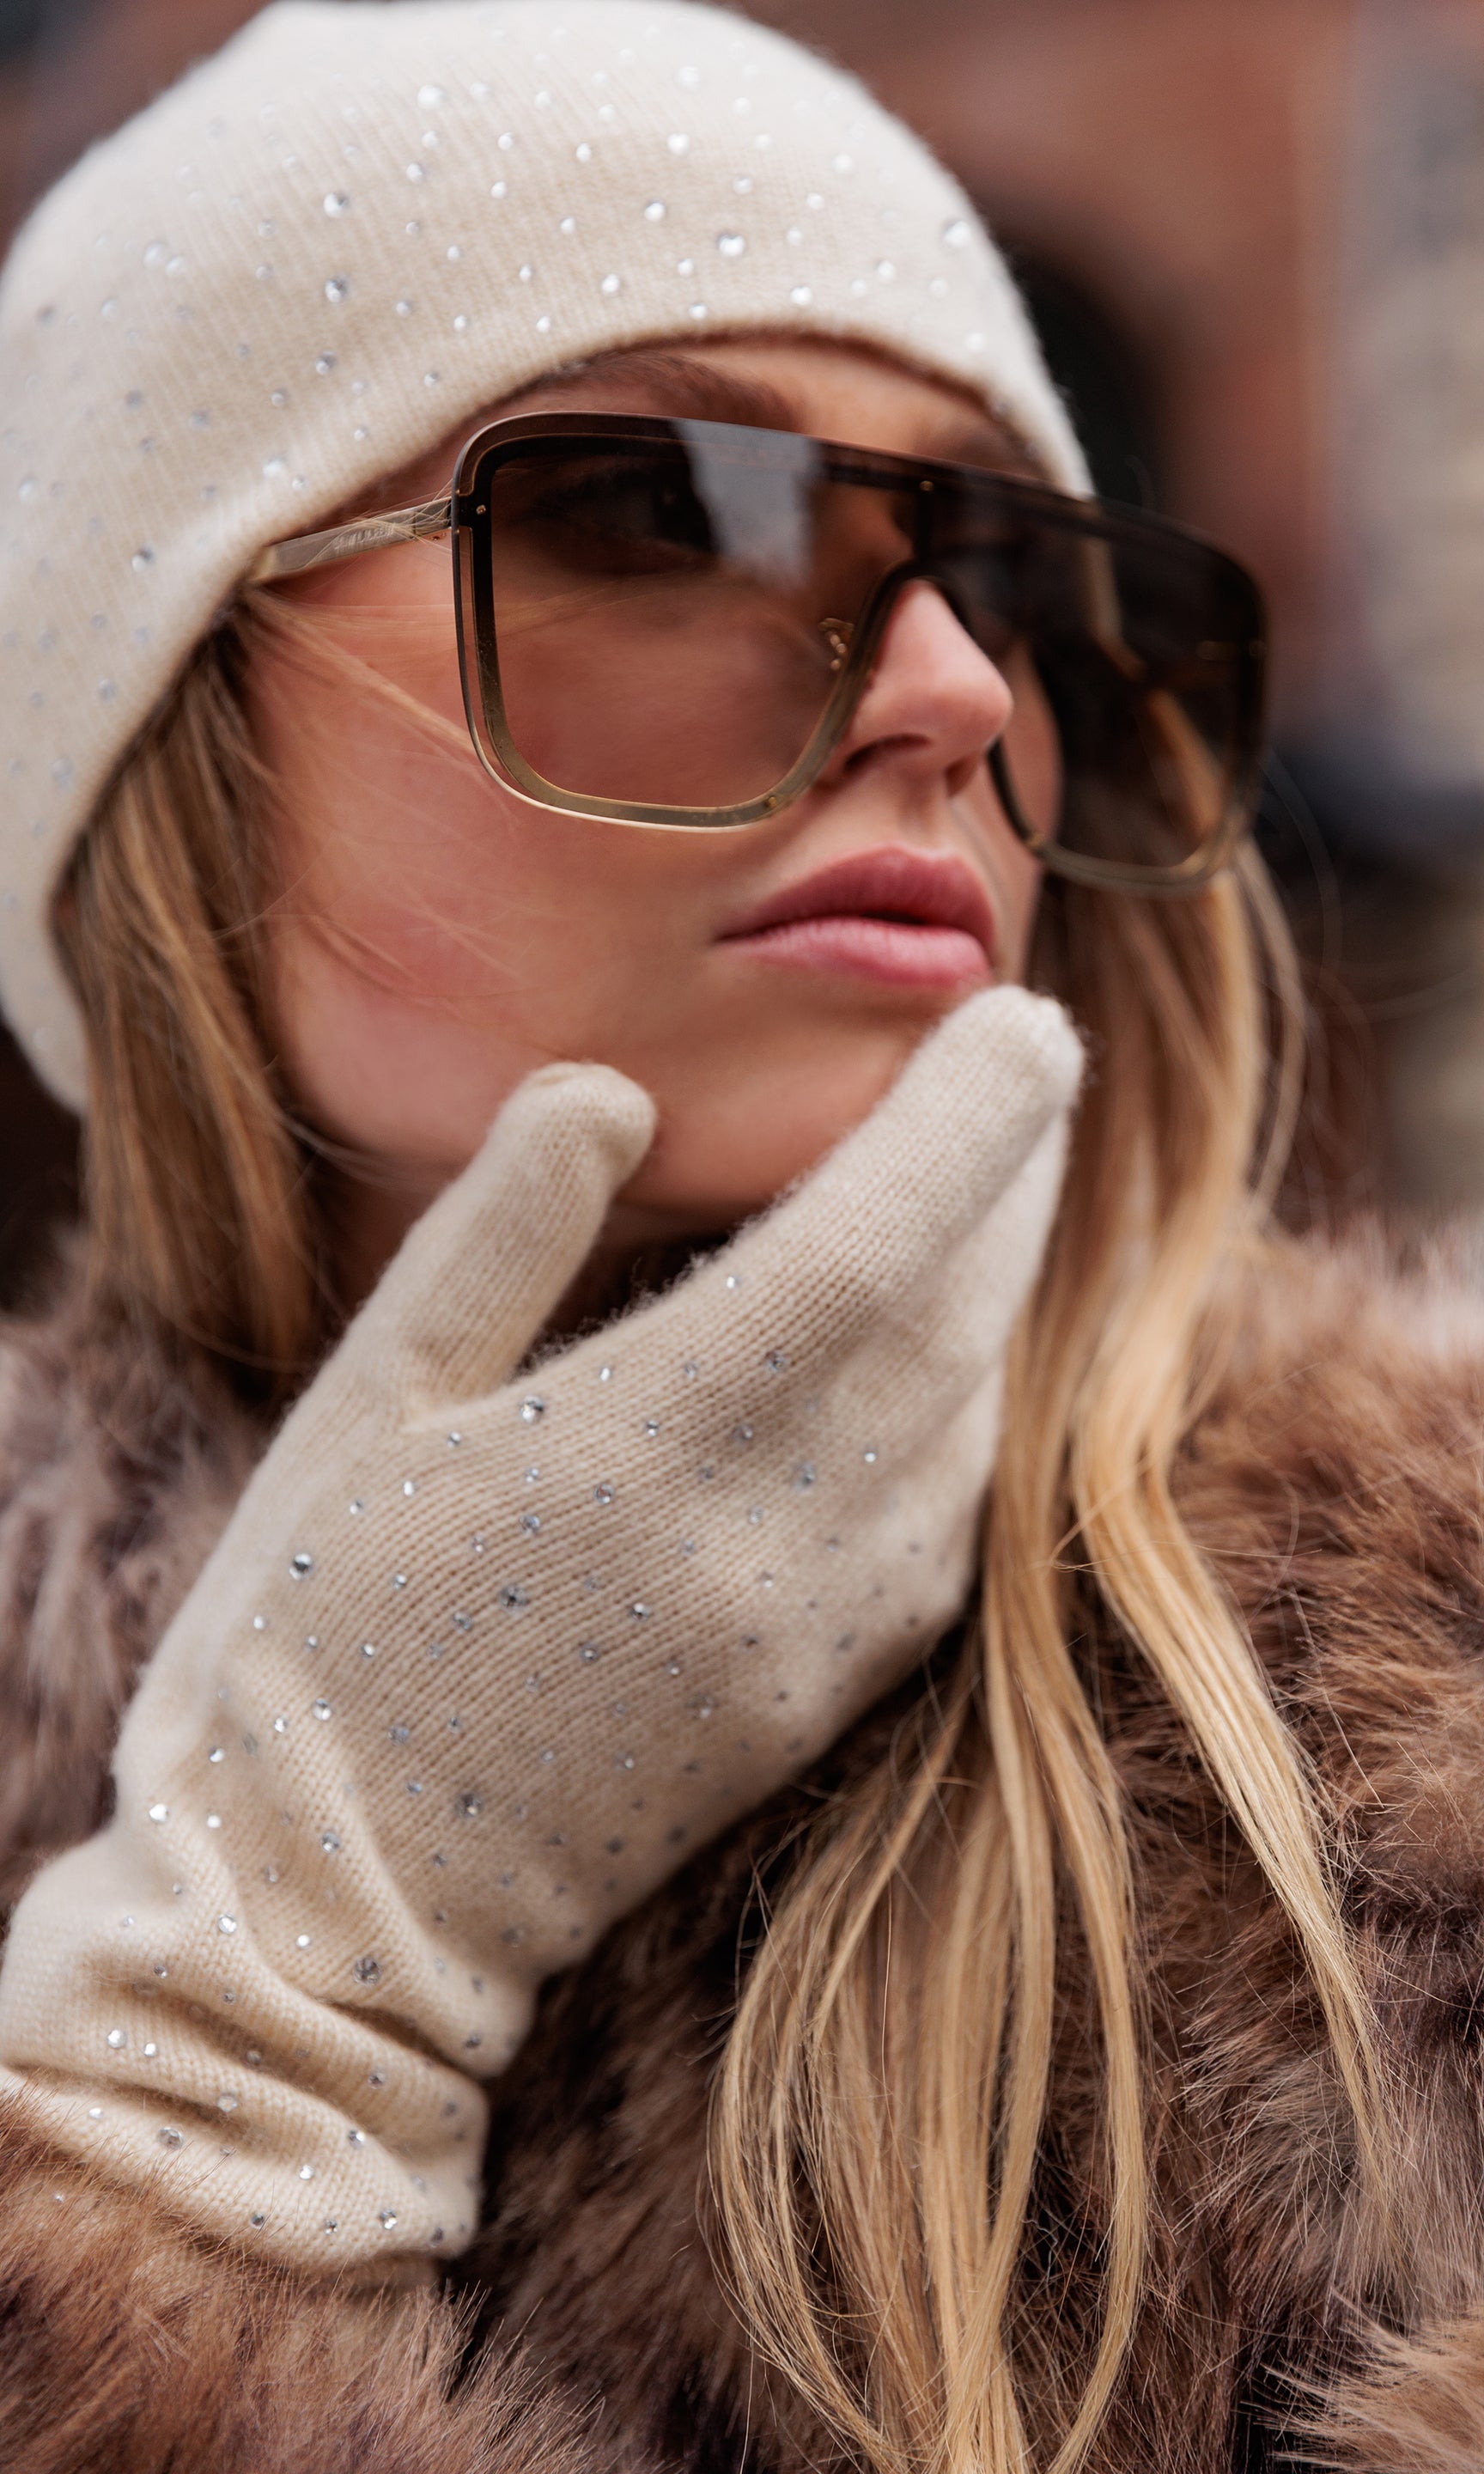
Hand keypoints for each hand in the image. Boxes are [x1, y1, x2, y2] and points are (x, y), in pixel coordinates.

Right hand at [0, 984, 1081, 2266]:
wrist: (327, 1916)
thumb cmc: (311, 1635)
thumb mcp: (366, 1404)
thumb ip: (501, 1233)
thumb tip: (614, 1088)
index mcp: (636, 1447)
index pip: (866, 1248)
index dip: (967, 1125)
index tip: (1025, 1019)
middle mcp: (760, 1544)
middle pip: (951, 1320)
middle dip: (1011, 1177)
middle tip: (1029, 1065)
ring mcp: (808, 1640)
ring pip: (964, 1423)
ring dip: (999, 1288)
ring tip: (995, 1183)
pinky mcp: (817, 1707)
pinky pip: (942, 1528)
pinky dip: (964, 1411)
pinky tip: (941, 1355)